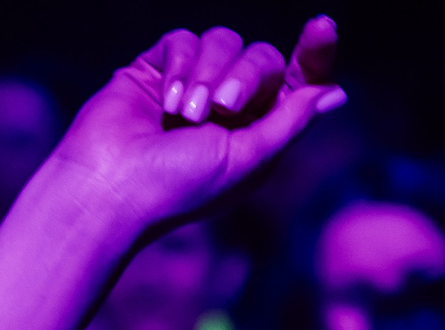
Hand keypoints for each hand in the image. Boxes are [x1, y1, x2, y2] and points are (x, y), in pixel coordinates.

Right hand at [41, 19, 342, 246]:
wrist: (109, 187)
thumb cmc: (178, 187)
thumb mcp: (247, 159)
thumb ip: (289, 121)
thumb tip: (335, 92)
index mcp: (256, 133)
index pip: (295, 82)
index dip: (312, 55)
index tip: (321, 27)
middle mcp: (227, 107)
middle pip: (261, 57)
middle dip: (247, 76)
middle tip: (221, 108)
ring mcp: (191, 85)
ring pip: (222, 42)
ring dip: (207, 74)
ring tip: (183, 114)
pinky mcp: (156, 69)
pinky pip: (183, 40)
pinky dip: (180, 64)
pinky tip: (165, 99)